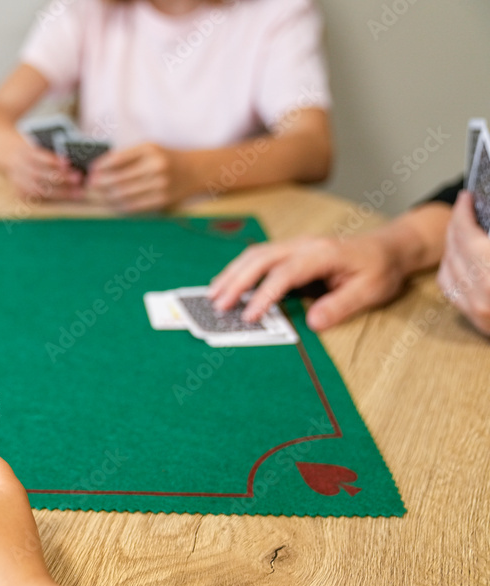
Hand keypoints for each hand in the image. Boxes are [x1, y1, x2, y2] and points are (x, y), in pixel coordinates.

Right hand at [7, 141, 82, 200]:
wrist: (7, 151)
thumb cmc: (32, 147)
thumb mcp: (38, 142)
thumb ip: (51, 150)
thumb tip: (75, 160)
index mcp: (24, 150)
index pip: (38, 156)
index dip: (53, 160)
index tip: (68, 162)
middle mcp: (19, 166)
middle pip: (40, 174)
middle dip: (61, 177)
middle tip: (78, 178)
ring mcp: (17, 180)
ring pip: (39, 189)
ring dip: (61, 192)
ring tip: (78, 192)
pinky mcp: (18, 191)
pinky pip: (37, 197)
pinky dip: (53, 198)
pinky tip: (68, 196)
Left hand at [88, 143, 194, 211]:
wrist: (196, 170)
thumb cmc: (166, 158)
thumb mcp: (149, 149)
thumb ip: (126, 156)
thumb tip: (99, 168)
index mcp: (149, 149)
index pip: (117, 159)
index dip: (100, 166)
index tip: (91, 170)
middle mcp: (155, 166)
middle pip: (118, 179)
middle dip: (100, 184)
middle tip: (90, 185)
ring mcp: (160, 185)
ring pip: (123, 195)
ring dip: (107, 196)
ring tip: (100, 194)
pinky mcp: (162, 200)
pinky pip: (134, 206)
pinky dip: (119, 206)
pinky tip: (113, 202)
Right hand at [209, 234, 408, 330]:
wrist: (388, 248)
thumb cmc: (381, 270)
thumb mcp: (371, 291)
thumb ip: (341, 306)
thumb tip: (312, 324)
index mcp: (323, 253)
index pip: (285, 273)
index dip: (264, 294)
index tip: (250, 317)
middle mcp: (304, 245)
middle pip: (260, 258)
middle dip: (236, 281)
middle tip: (217, 305)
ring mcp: (296, 245)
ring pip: (255, 254)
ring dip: (232, 274)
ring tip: (213, 295)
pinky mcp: (291, 250)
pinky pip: (259, 256)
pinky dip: (239, 269)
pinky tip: (227, 282)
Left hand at [437, 192, 489, 334]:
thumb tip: (488, 223)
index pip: (466, 234)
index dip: (463, 212)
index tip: (465, 198)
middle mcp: (482, 292)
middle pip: (455, 249)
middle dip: (457, 225)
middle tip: (464, 210)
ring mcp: (477, 309)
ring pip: (448, 267)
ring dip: (452, 245)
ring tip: (462, 230)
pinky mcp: (477, 320)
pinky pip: (450, 288)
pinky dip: (450, 268)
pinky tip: (458, 257)